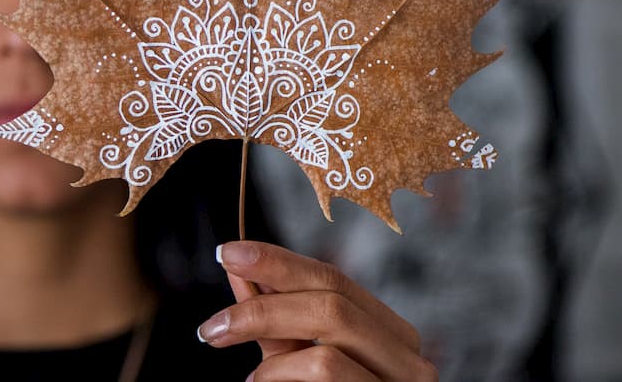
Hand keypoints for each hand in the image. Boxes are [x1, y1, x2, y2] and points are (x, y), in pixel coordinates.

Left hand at [196, 240, 436, 380]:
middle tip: (212, 325)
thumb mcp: (296, 362)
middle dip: (263, 301)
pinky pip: (325, 372)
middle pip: (333, 300)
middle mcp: (409, 358)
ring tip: (247, 376)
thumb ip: (274, 320)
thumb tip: (239, 268)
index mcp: (390, 334)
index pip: (335, 279)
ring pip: (330, 338)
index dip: (279, 261)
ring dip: (270, 344)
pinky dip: (280, 375)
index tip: (228, 251)